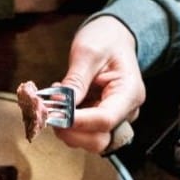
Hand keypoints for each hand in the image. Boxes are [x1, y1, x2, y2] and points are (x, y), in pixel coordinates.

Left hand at [55, 15, 144, 154]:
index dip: (77, 122)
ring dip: (67, 129)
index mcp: (130, 93)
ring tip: (56, 102)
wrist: (114, 38)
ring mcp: (115, 119)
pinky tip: (61, 105)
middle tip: (50, 112)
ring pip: (89, 141)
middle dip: (71, 131)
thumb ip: (76, 80)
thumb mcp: (88, 52)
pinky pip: (84, 133)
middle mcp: (126, 111)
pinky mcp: (101, 120)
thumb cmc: (106, 40)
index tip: (54, 114)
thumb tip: (59, 104)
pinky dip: (68, 125)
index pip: (105, 120)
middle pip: (99, 140)